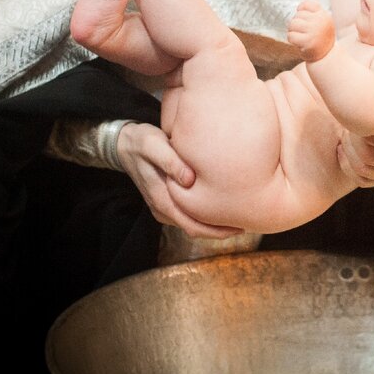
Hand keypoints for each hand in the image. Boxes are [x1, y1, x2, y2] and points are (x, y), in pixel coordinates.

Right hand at [116, 122, 242, 238]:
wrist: (125, 145)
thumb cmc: (142, 143)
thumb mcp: (154, 145)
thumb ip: (170, 161)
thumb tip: (189, 180)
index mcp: (161, 199)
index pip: (191, 225)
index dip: (216, 230)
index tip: (239, 226)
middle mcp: (162, 209)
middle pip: (195, 229)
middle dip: (220, 231)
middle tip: (247, 224)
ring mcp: (164, 207)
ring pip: (192, 224)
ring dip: (213, 224)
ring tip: (237, 215)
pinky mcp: (168, 201)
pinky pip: (188, 216)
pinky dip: (204, 216)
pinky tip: (220, 205)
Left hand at [287, 0, 335, 61]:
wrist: (326, 56)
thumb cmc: (319, 37)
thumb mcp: (321, 22)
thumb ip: (313, 12)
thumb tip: (298, 7)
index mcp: (324, 15)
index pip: (307, 4)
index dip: (301, 11)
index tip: (305, 20)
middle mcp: (320, 21)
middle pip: (297, 15)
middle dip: (297, 24)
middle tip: (304, 33)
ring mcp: (314, 31)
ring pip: (292, 24)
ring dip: (293, 31)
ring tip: (301, 37)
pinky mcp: (308, 42)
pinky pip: (291, 36)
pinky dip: (292, 40)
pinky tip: (299, 43)